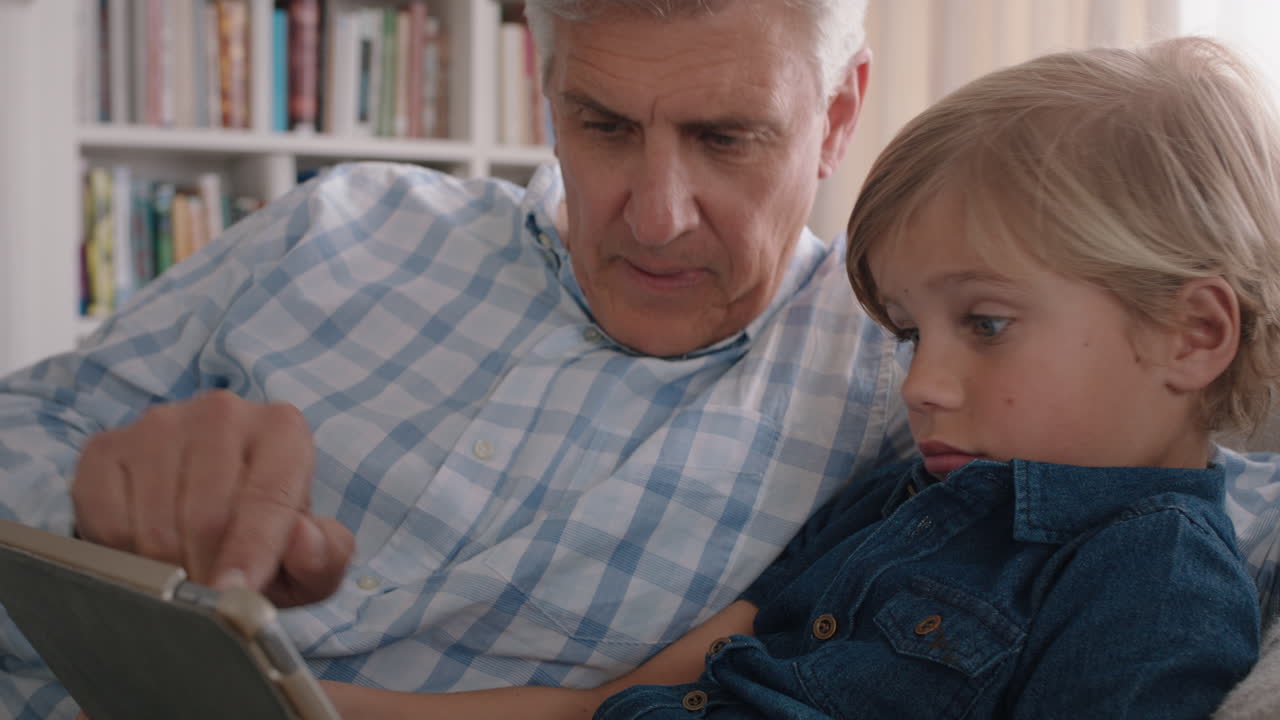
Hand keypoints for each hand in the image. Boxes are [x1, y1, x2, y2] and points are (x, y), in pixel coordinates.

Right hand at [72, 390, 353, 606]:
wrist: (214, 510)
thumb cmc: (270, 537)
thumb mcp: (312, 559)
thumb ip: (324, 556)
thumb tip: (304, 541)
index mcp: (283, 429)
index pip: (267, 497)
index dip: (251, 553)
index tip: (235, 593)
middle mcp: (222, 412)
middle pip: (207, 516)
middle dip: (209, 572)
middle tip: (211, 600)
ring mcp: (159, 424)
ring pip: (153, 524)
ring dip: (168, 570)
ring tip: (187, 574)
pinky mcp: (105, 447)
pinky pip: (106, 522)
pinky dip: (124, 557)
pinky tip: (148, 554)